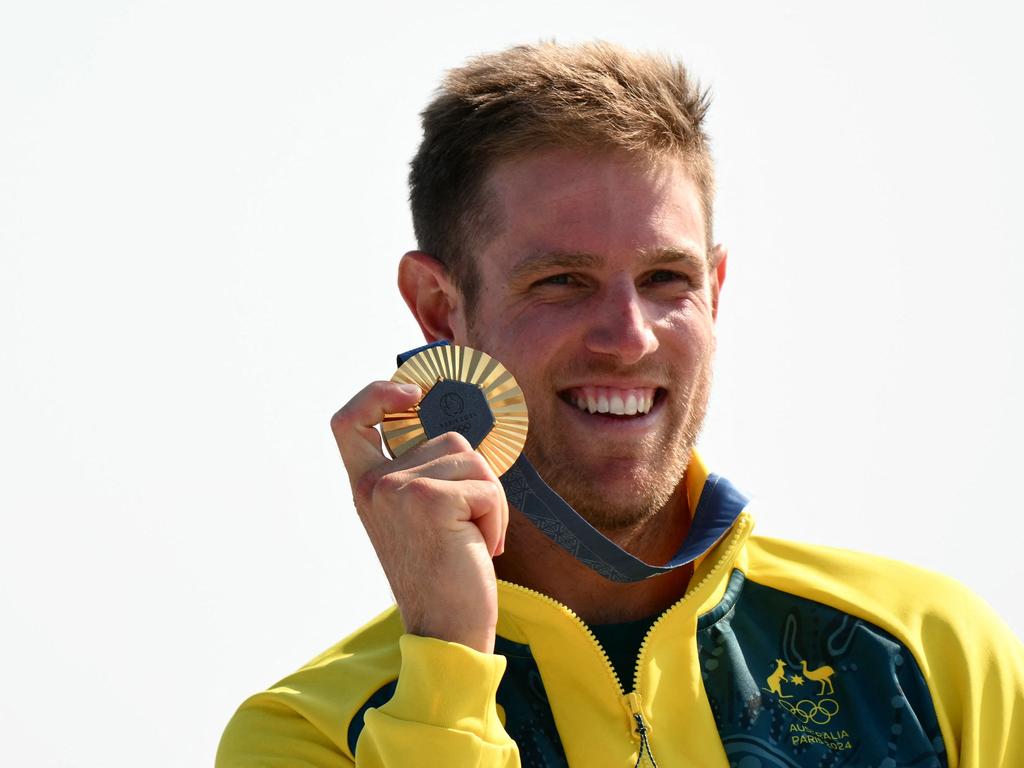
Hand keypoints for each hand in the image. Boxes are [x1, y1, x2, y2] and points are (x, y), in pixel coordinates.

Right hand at [331, 381, 507, 653]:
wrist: (445, 632)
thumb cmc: (442, 574)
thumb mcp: (415, 517)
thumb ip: (419, 474)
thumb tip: (451, 429)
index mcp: (365, 486)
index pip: (349, 421)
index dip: (377, 394)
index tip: (413, 393)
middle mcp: (374, 485)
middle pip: (448, 438)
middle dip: (476, 477)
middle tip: (469, 525)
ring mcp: (397, 490)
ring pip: (473, 460)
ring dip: (489, 499)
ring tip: (472, 539)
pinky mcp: (430, 501)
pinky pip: (487, 488)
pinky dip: (496, 518)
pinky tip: (481, 548)